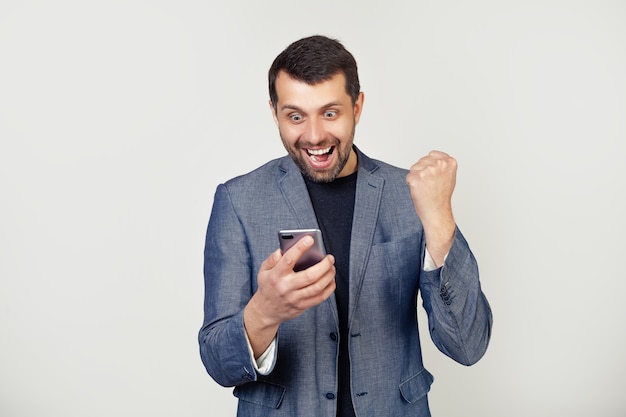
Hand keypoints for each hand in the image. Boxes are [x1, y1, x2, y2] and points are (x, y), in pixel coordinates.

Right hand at [244, 235, 335, 356]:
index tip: (310, 239)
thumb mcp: (263, 270)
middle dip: (324, 265)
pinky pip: (320, 297)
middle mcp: (286, 287)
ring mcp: (295, 298)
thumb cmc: (268, 286)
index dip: (300, 248)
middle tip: (329, 258)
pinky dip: (329, 288)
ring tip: (332, 267)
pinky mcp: (302, 306)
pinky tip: (331, 280)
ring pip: (317, 287)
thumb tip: (282, 250)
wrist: (265, 311)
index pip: (288, 260)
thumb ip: (272, 259)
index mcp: (276, 275)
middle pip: (309, 276)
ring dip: (329, 276)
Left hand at [406, 150, 456, 264]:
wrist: (437, 212)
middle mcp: (440, 164)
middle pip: (422, 160)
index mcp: (450, 162)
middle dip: (423, 171)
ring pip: (414, 168)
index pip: (431, 155)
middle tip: (430, 185)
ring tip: (426, 188)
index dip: (430, 166)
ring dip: (417, 178)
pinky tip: (420, 191)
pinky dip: (411, 184)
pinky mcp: (417, 177)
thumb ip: (443, 164)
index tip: (435, 177)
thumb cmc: (441, 197)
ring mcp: (428, 170)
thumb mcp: (449, 176)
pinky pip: (409, 177)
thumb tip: (432, 155)